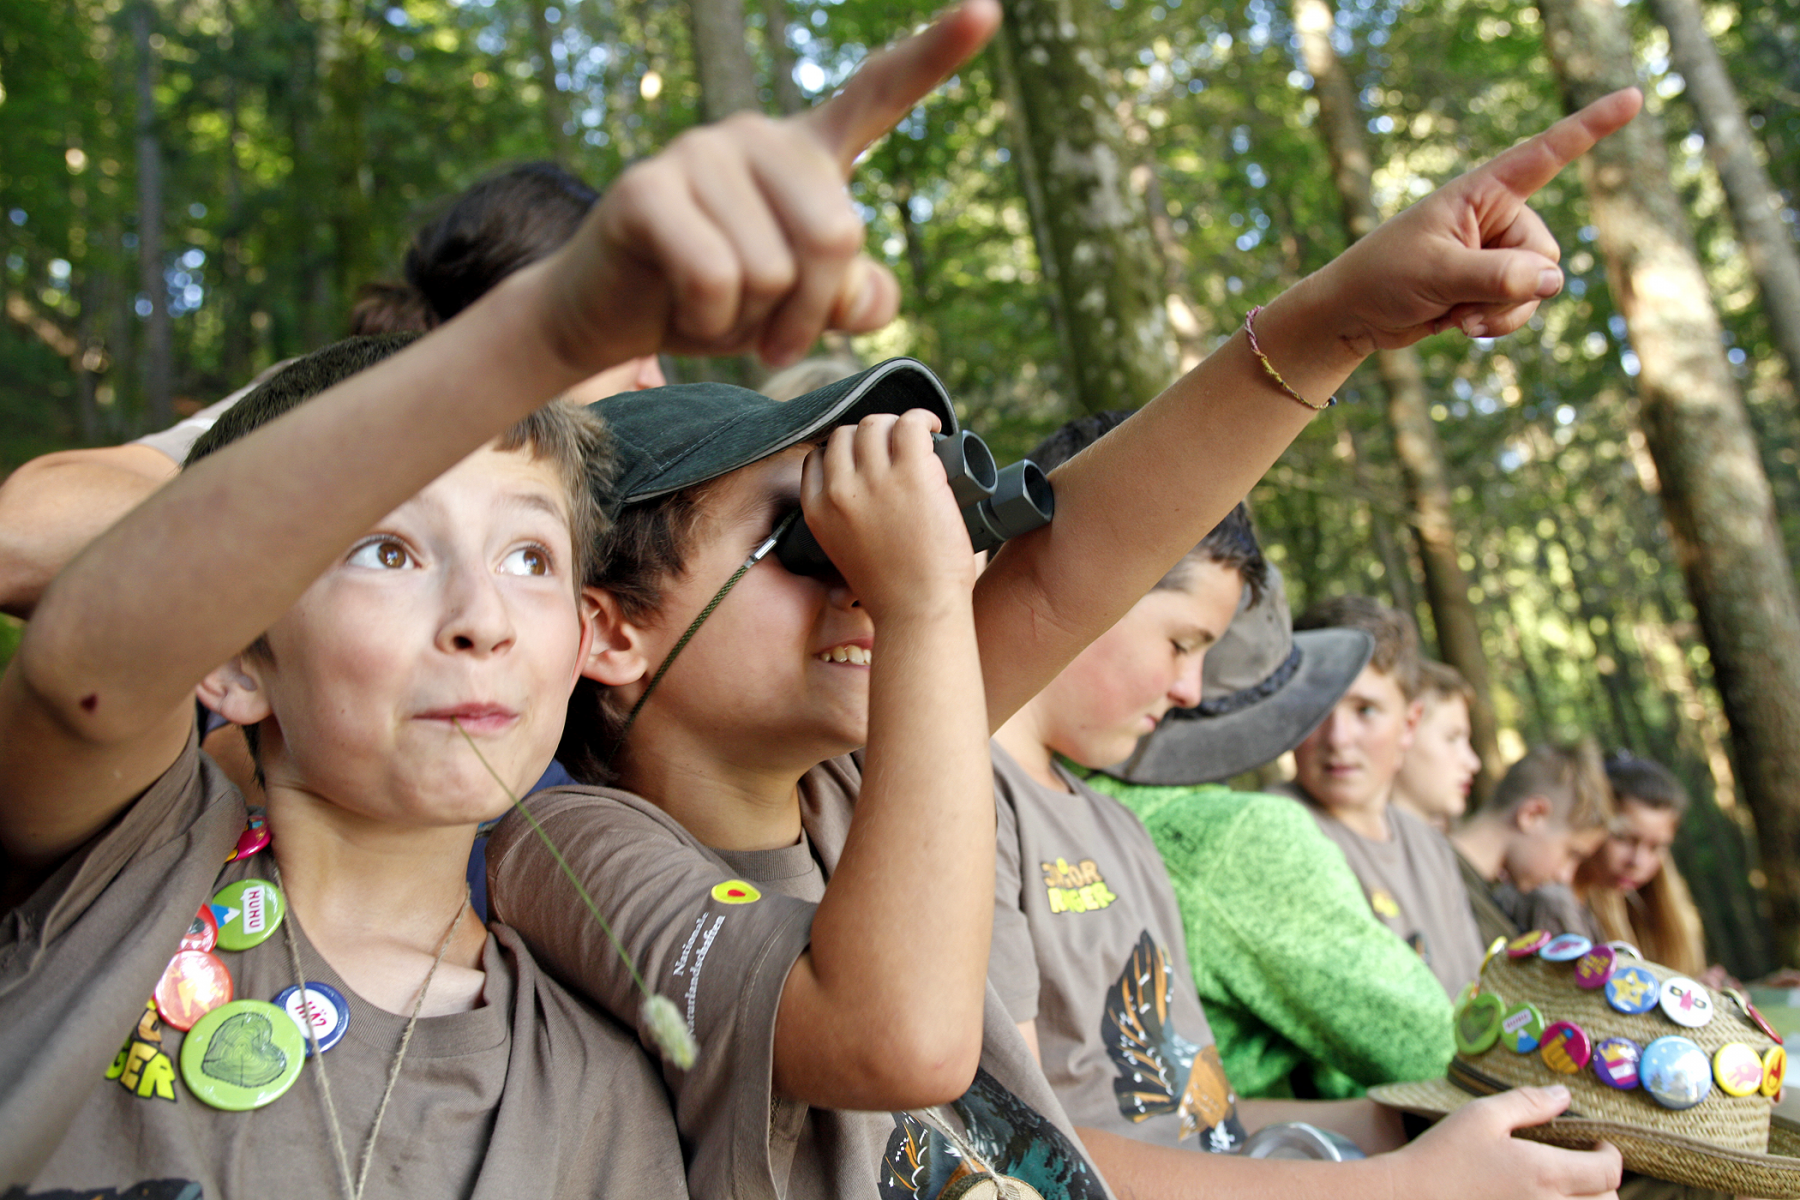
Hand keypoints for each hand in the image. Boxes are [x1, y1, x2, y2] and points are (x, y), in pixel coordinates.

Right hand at [535, 0, 1000, 369]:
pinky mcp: (646, 188)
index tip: (986, 13)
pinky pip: (715, 278)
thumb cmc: (721, 303)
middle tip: (778, 339)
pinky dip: (706, 320)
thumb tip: (865, 294)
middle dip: (812, 312)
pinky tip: (683, 310)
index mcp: (810, 152)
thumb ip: (855, 299)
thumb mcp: (803, 310)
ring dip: (750, 322)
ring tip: (718, 312)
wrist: (612, 316)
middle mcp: (759, 135)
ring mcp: (700, 152)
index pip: (879, 95)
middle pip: (836, 234)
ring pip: (773, 270)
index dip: (935, 55)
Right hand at [799, 410, 978, 619]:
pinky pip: (911, 424)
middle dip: (871, 436)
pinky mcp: (913, 473)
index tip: (867, 458)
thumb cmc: (892, 591)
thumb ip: (844, 521)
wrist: (918, 611)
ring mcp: (875, 479)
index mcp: (818, 510)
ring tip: (920, 438)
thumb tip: (864, 496)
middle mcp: (840, 490)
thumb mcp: (844, 552)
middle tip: (898, 449)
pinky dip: (923, 419)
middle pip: (848, 435)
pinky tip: (934, 428)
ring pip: (877, 424)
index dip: (844, 452)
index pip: (818, 457)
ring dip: (898, 426)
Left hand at [1316, 87, 1641, 352]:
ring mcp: (1496, 254)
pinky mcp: (1490, 286)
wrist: (1354, 313)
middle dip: (1512, 288)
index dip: (1591, 127)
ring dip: (1503, 313)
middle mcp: (1497, 217)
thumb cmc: (1384, 277)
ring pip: (1538, 288)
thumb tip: (1553, 282)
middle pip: (1544, 255)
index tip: (1634, 97)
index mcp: (1482, 192)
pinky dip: (1496, 323)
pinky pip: (1521, 308)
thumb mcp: (1438, 273)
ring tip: (1456, 316)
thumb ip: (1497, 277)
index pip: (1546, 154)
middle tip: (1460, 298)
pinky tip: (1458, 325)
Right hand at [1386, 1087, 1620, 1199]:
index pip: (1608, 1171)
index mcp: (1544, 1172)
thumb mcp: (1480, 1116)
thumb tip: (1564, 1095)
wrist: (1408, 1198)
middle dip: (1603, 1184)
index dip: (1610, 1155)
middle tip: (1583, 1168)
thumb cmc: (1442, 1156)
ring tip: (1566, 1189)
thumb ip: (1527, 1104)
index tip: (1597, 1146)